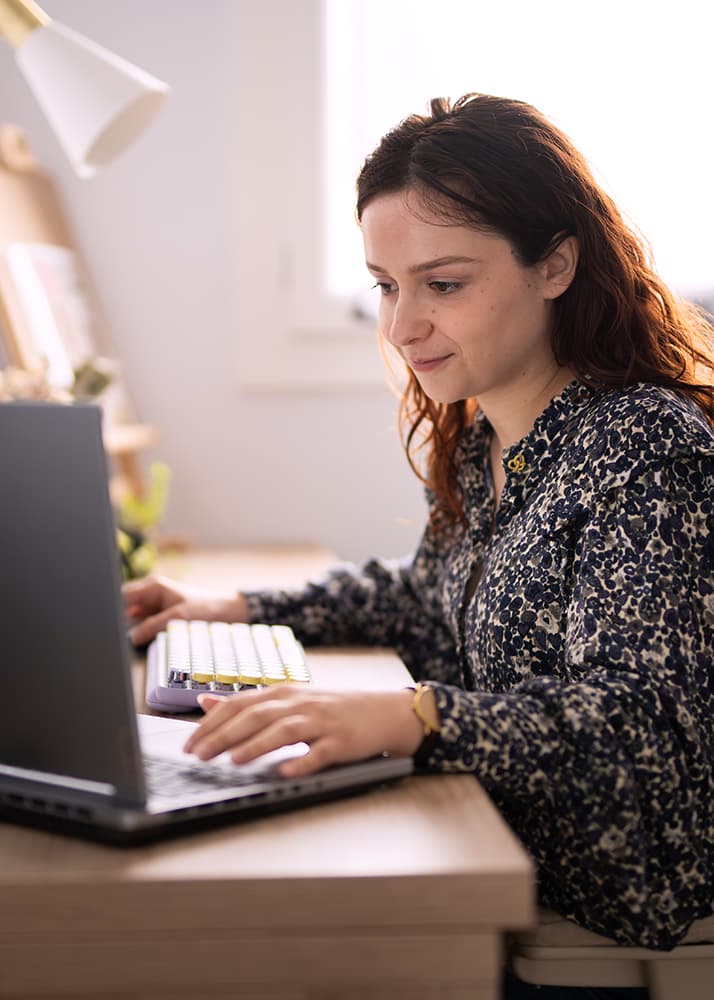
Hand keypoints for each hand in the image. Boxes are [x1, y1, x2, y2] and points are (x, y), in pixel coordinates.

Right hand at [123, 575, 248, 644]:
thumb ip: (153, 626)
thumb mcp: (178, 618)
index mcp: (154, 586)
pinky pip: (141, 620)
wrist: (225, 612)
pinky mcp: (158, 612)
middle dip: (118, 617)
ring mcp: (154, 602)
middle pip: (124, 603)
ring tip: (123, 636)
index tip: (107, 624)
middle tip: (112, 633)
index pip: (123, 595)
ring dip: (127, 624)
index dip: (112, 609)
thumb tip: (131, 637)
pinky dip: (138, 627)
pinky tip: (136, 637)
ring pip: (130, 613)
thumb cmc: (205, 610)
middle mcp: (151, 591)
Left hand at [183, 686, 427, 776]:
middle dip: (224, 735)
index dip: (212, 722)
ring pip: (284, 731)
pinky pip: (319, 753)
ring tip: (233, 761)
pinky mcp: (341, 742)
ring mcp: (321, 722)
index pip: (240, 703)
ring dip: (256, 745)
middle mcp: (299, 704)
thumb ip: (248, 702)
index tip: (189, 743)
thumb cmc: (332, 709)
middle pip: (256, 716)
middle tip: (198, 755)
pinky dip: (302, 762)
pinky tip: (285, 772)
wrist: (384, 712)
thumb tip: (206, 702)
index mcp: (284, 693)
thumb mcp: (290, 700)